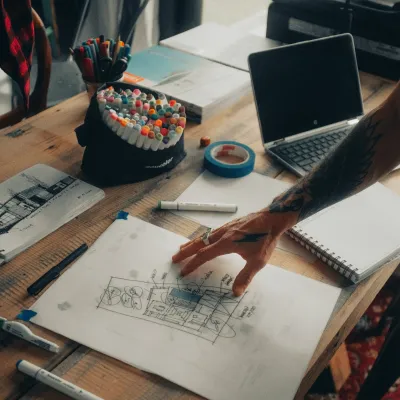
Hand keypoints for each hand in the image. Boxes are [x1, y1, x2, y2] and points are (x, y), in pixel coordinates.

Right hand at [172, 209, 295, 295]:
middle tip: (174, 258)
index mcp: (226, 243)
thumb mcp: (257, 261)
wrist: (272, 218)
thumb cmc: (265, 239)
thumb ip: (245, 276)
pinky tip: (203, 239)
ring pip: (203, 236)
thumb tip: (235, 292)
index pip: (204, 255)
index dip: (192, 264)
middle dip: (185, 252)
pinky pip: (210, 232)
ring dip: (191, 243)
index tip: (183, 271)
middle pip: (198, 243)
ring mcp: (225, 228)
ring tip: (182, 249)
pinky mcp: (229, 225)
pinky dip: (201, 237)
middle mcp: (222, 234)